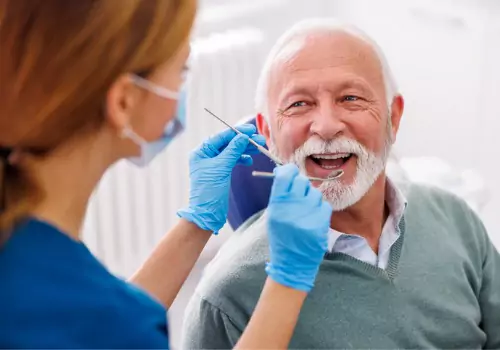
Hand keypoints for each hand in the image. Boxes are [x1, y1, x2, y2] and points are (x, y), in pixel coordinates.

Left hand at [177, 124, 265, 233]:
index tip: (251, 130)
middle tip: (259, 139)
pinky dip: (241, 159)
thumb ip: (233, 150)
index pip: (221, 137)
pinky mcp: (220, 172)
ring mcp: (213, 164)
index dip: (237, 132)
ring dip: (245, 149)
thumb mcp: (222, 167)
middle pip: (227, 143)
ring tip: (259, 148)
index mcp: (201, 152)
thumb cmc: (209, 191)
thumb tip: (243, 137)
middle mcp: (206, 156)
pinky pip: (232, 161)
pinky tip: (249, 160)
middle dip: (243, 141)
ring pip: (231, 151)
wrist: (207, 213)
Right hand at [265, 164, 331, 291]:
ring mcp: (307, 215)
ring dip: (311, 198)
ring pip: (315, 193)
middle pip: (301, 181)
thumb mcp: (273, 215)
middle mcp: (292, 208)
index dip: (289, 171)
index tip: (290, 173)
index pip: (285, 176)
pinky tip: (313, 218)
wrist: (292, 262)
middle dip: (301, 186)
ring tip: (306, 211)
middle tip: (299, 195)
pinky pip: (324, 205)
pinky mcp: (321, 223)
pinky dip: (320, 209)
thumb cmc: (281, 237)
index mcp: (277, 205)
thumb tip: (286, 172)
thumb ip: (280, 194)